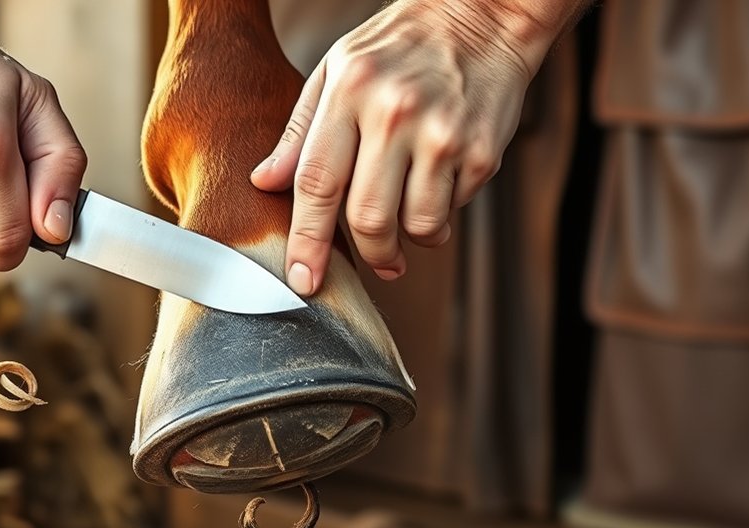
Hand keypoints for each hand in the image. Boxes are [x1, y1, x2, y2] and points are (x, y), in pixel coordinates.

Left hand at [251, 0, 570, 294]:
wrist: (485, 16)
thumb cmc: (400, 46)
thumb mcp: (337, 70)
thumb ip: (301, 131)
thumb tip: (263, 183)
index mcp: (350, 91)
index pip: (317, 182)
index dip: (307, 241)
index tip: (303, 281)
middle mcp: (396, 113)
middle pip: (368, 217)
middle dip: (367, 252)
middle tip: (376, 258)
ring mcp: (443, 134)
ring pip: (416, 226)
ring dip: (409, 239)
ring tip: (410, 218)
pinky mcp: (483, 151)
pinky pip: (453, 211)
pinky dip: (441, 214)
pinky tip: (439, 184)